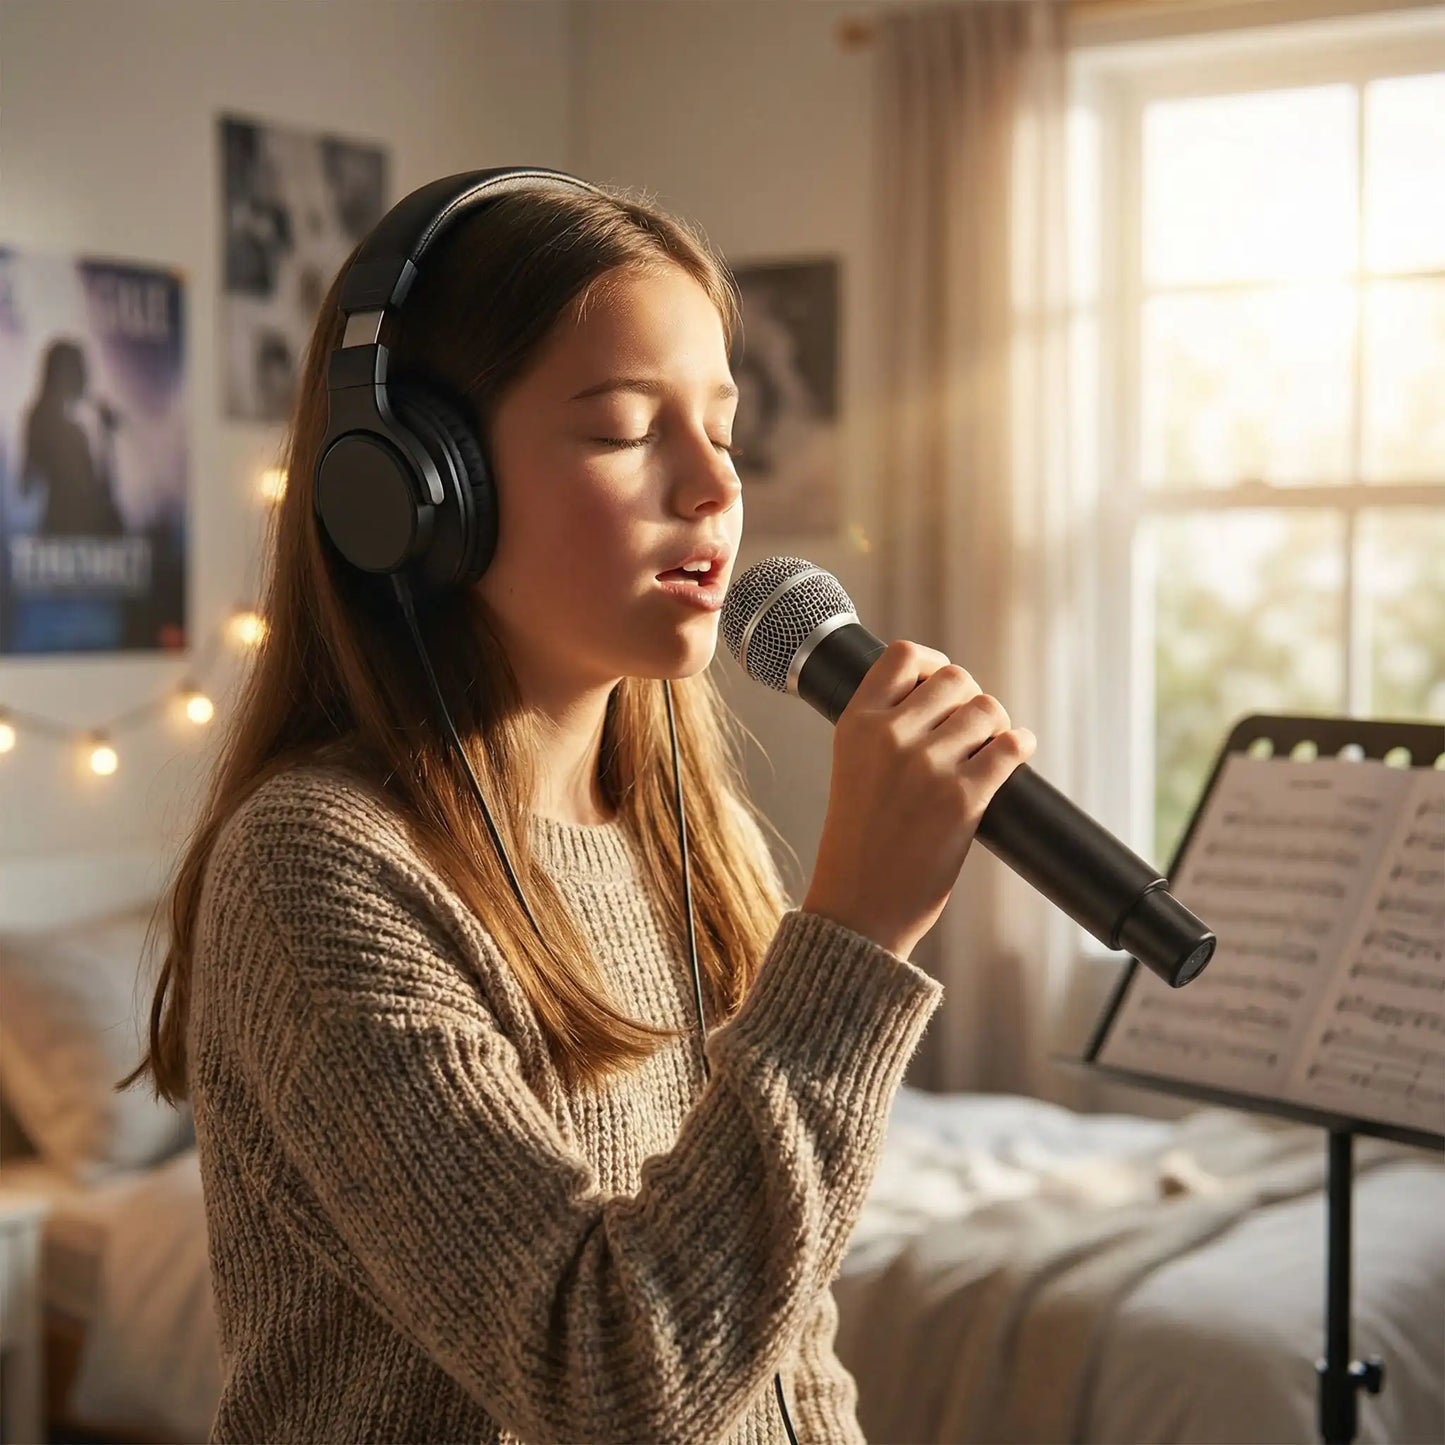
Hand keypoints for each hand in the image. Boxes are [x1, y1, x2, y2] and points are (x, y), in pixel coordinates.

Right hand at [801, 640, 1035, 960]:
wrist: (859, 908)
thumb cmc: (857, 844)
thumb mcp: (851, 769)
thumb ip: (884, 729)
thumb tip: (943, 696)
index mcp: (856, 725)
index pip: (903, 656)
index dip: (933, 663)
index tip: (942, 680)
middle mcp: (890, 737)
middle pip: (956, 680)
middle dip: (969, 700)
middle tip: (970, 727)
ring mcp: (928, 766)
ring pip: (987, 710)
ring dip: (996, 726)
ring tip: (989, 750)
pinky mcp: (964, 799)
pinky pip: (1010, 747)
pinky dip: (1020, 746)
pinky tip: (1017, 752)